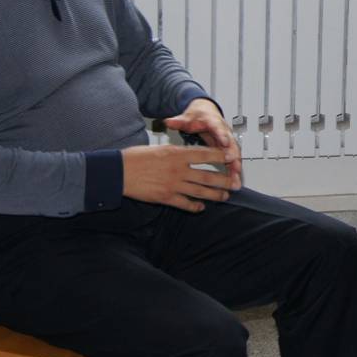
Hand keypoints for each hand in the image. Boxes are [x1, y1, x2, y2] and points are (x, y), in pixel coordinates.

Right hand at [121, 144, 236, 210]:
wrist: (119, 172)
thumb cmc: (136, 157)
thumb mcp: (159, 148)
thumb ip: (176, 154)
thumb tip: (189, 155)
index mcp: (177, 154)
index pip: (205, 154)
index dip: (220, 156)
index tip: (231, 157)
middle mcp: (178, 169)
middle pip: (208, 176)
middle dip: (225, 180)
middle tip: (236, 182)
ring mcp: (173, 185)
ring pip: (201, 191)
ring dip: (215, 195)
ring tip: (225, 196)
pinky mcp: (166, 197)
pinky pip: (185, 204)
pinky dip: (195, 206)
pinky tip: (201, 208)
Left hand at [163, 98, 243, 187]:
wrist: (205, 112)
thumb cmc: (198, 116)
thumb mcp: (187, 117)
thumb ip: (179, 121)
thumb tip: (169, 122)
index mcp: (213, 122)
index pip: (218, 128)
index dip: (222, 135)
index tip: (225, 142)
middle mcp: (223, 131)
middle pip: (231, 143)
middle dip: (234, 155)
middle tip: (236, 166)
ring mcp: (227, 140)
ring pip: (234, 154)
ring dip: (235, 167)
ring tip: (235, 181)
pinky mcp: (226, 148)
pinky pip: (231, 160)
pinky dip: (233, 170)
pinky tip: (233, 181)